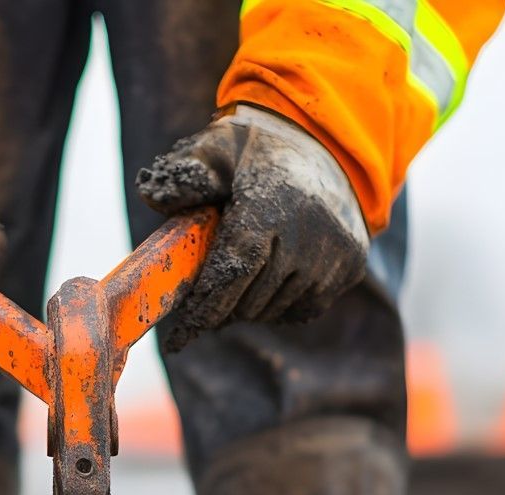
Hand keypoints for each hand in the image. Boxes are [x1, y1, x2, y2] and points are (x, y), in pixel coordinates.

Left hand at [137, 106, 369, 351]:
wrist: (325, 149)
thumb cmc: (257, 154)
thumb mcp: (217, 148)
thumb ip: (188, 173)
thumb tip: (153, 198)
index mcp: (270, 205)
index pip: (232, 272)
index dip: (205, 307)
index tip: (179, 336)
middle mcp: (309, 233)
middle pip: (251, 299)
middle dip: (221, 308)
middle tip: (203, 303)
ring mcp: (335, 253)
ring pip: (275, 309)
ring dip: (250, 307)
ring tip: (239, 284)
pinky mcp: (352, 266)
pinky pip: (305, 309)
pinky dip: (281, 307)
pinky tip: (272, 280)